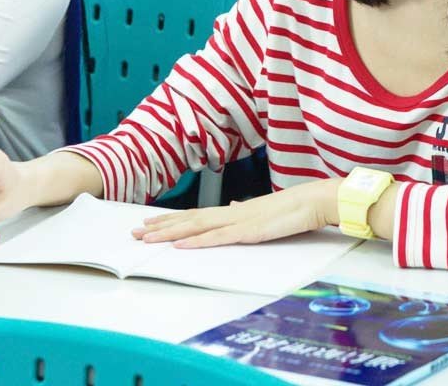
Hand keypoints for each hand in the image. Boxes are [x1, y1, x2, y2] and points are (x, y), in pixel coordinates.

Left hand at [133, 179, 337, 248]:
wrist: (312, 200)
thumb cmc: (292, 208)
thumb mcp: (264, 210)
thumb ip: (246, 210)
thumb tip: (234, 206)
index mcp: (233, 211)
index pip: (195, 216)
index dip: (171, 220)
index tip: (150, 223)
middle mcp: (230, 213)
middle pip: (188, 220)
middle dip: (160, 227)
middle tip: (135, 232)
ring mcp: (237, 222)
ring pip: (196, 228)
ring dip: (170, 234)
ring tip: (147, 238)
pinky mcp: (248, 232)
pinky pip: (218, 238)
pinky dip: (197, 242)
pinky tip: (181, 246)